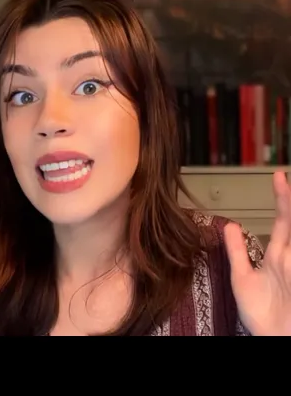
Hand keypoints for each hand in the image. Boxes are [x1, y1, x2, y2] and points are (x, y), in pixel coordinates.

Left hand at [225, 171, 290, 335]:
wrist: (274, 338)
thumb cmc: (262, 314)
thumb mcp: (243, 278)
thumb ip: (237, 251)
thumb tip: (229, 225)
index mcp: (278, 256)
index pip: (283, 220)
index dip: (282, 197)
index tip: (277, 175)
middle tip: (285, 179)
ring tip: (290, 192)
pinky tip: (290, 246)